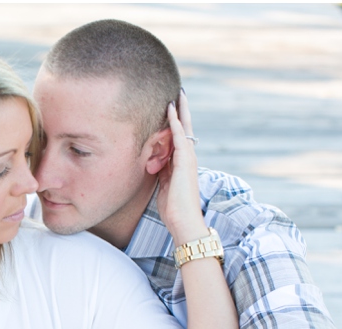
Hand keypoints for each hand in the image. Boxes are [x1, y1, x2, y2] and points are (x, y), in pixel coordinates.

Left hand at [156, 90, 206, 245]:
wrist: (183, 221)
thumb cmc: (173, 208)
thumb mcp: (163, 185)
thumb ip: (161, 172)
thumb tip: (153, 163)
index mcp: (182, 164)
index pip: (179, 138)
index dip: (176, 123)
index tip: (172, 108)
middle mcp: (188, 158)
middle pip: (185, 129)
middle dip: (182, 112)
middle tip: (180, 93)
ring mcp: (188, 159)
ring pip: (185, 129)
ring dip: (181, 112)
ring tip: (178, 95)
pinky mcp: (185, 162)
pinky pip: (180, 137)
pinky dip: (175, 123)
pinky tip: (171, 110)